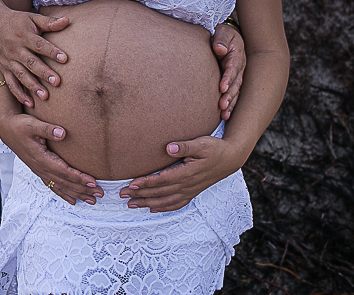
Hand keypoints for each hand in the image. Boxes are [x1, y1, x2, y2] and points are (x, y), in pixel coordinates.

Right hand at [0, 10, 68, 106]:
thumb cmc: (15, 21)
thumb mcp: (31, 18)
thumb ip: (49, 22)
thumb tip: (67, 21)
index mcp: (24, 36)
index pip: (39, 45)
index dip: (51, 52)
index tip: (64, 59)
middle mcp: (15, 49)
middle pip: (31, 62)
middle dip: (43, 73)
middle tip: (56, 82)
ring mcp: (8, 60)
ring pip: (21, 75)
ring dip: (32, 86)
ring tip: (45, 96)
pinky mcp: (4, 68)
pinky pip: (10, 83)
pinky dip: (19, 94)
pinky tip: (30, 103)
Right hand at [0, 111, 101, 205]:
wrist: (7, 130)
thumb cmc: (20, 126)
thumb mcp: (32, 124)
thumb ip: (47, 129)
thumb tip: (62, 133)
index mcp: (41, 158)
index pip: (64, 171)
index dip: (79, 178)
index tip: (94, 182)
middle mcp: (41, 168)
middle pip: (65, 182)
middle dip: (83, 189)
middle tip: (100, 194)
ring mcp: (40, 171)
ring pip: (60, 187)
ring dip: (77, 194)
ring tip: (92, 200)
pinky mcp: (39, 170)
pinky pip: (53, 186)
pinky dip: (64, 194)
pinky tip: (73, 200)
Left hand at [120, 136, 242, 211]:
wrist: (230, 159)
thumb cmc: (214, 148)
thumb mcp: (201, 143)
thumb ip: (185, 146)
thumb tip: (168, 148)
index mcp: (187, 173)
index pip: (162, 180)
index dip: (146, 183)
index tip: (131, 184)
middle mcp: (187, 185)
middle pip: (160, 192)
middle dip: (140, 195)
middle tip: (123, 195)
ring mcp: (190, 190)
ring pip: (165, 201)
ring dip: (147, 203)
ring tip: (131, 204)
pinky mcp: (192, 192)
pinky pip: (176, 204)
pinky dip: (163, 208)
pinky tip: (153, 209)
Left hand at [212, 23, 244, 119]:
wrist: (229, 37)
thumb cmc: (224, 35)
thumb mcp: (223, 32)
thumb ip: (221, 40)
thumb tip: (219, 49)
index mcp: (237, 56)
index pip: (232, 69)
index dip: (228, 78)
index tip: (222, 87)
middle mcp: (239, 69)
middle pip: (235, 84)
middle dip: (229, 96)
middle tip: (222, 106)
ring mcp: (237, 77)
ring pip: (235, 92)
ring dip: (230, 104)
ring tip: (224, 115)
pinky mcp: (233, 82)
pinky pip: (233, 95)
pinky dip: (230, 106)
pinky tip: (225, 116)